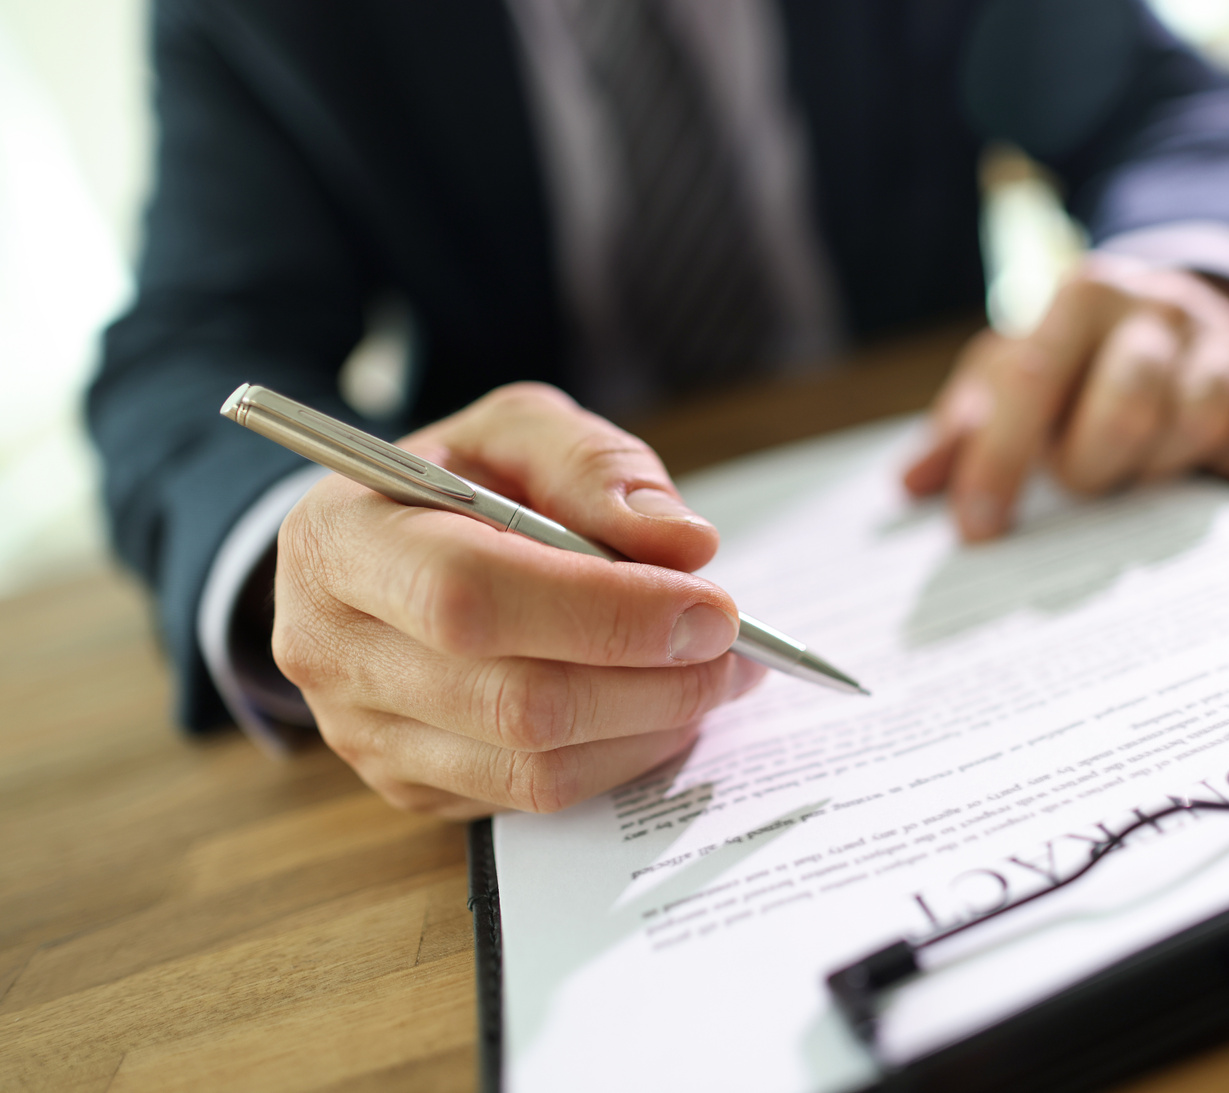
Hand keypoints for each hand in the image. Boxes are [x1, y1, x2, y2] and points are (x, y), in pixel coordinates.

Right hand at [272, 383, 764, 817]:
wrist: (380, 551)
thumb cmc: (456, 481)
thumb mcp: (518, 431)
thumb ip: (595, 469)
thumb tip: (685, 545)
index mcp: (340, 541)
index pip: (472, 597)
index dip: (605, 612)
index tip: (712, 607)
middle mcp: (331, 650)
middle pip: (515, 701)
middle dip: (652, 680)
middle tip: (734, 647)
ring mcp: (364, 735)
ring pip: (534, 768)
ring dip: (651, 727)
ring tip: (714, 676)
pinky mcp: (408, 787)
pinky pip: (534, 800)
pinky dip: (621, 758)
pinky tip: (659, 709)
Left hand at [903, 256, 1228, 539]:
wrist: (1174, 308)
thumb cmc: (1072, 360)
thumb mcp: (1009, 372)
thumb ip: (959, 428)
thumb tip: (911, 485)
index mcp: (1083, 296)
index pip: (1030, 384)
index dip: (999, 464)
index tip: (978, 532)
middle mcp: (1159, 307)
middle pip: (1127, 407)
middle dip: (1091, 469)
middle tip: (1077, 484)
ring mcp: (1224, 341)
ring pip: (1196, 428)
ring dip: (1153, 474)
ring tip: (1131, 474)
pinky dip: (1216, 471)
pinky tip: (1189, 470)